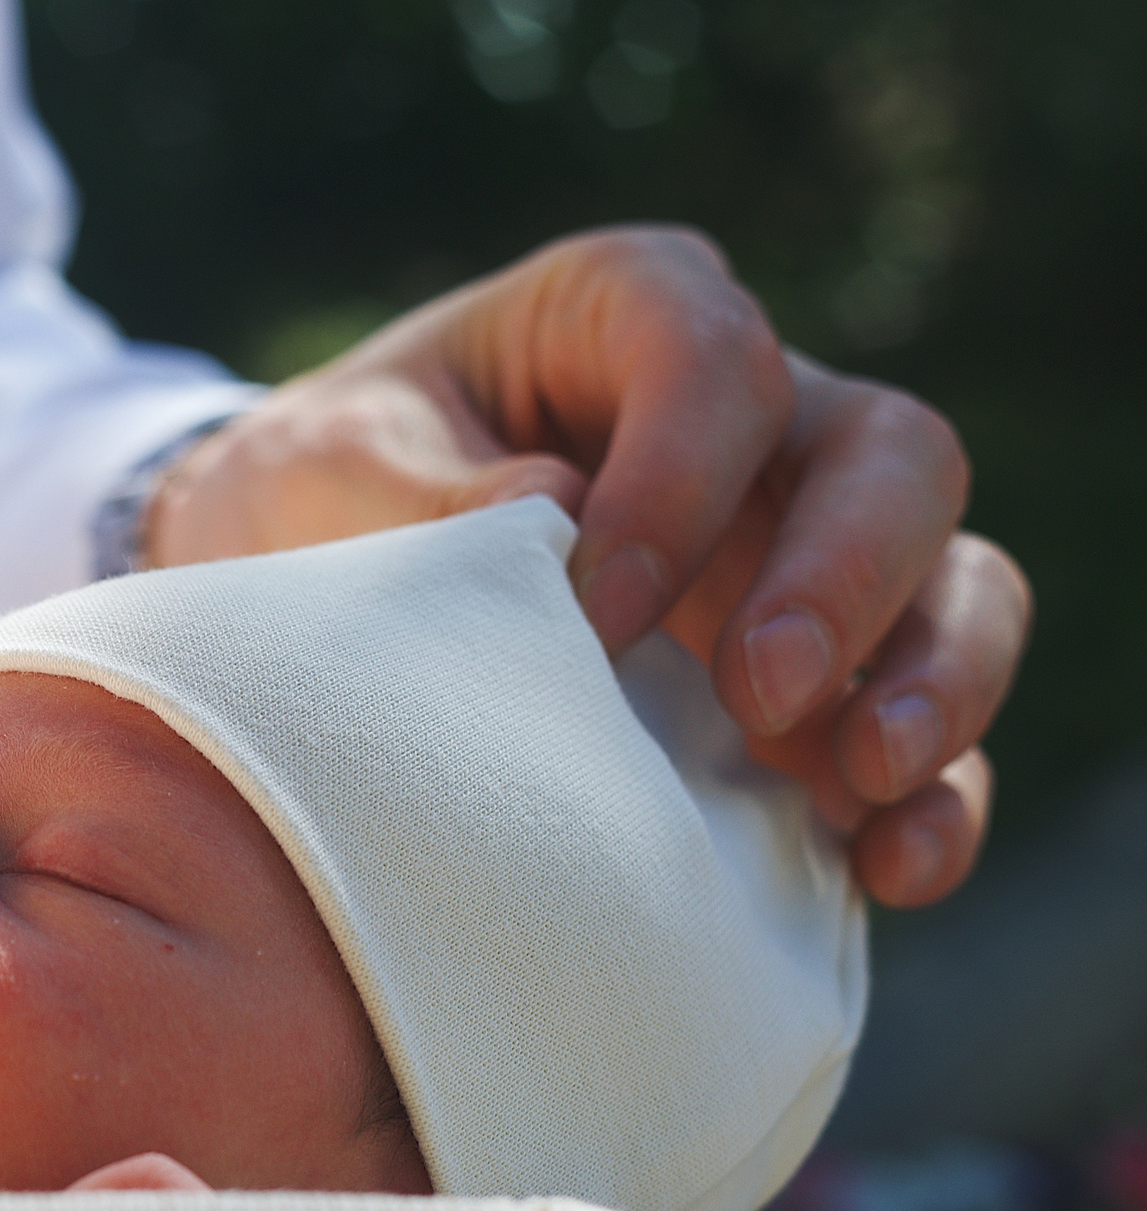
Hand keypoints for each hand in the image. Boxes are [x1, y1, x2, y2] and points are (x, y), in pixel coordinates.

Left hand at [140, 225, 1028, 907]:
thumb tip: (551, 520)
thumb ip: (419, 493)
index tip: (594, 609)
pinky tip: (894, 867)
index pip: (714, 358)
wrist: (290, 581)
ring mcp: (796, 544)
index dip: (680, 478)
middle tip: (765, 694)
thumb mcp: (320, 472)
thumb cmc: (311, 492)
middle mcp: (748, 416)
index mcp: (621, 314)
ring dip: (931, 680)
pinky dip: (931, 793)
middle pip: (885, 454)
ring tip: (862, 780)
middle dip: (846, 577)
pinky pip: (914, 718)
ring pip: (950, 577)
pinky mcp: (813, 674)